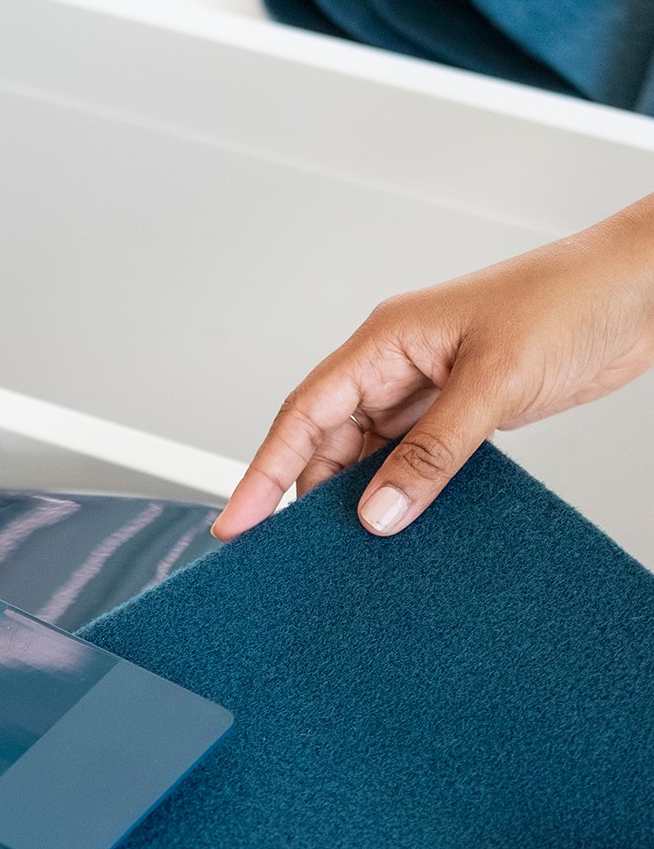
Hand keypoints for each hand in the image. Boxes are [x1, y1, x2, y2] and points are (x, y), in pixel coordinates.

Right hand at [213, 194, 653, 541]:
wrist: (644, 290)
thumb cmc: (572, 301)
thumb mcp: (492, 383)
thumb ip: (432, 453)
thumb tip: (377, 514)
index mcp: (386, 341)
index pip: (303, 414)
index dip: (263, 472)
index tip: (236, 525)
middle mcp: (398, 365)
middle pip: (328, 442)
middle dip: (307, 496)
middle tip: (294, 558)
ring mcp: (432, 389)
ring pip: (370, 456)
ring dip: (360, 500)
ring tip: (349, 553)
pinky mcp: (465, 411)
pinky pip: (415, 462)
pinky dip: (403, 495)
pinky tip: (404, 527)